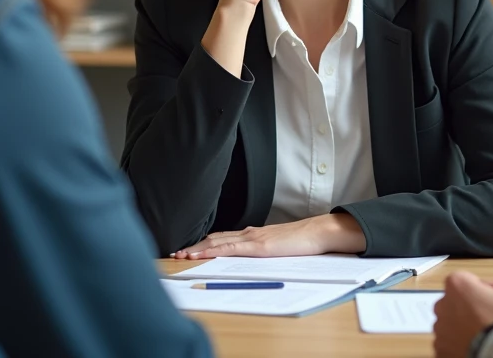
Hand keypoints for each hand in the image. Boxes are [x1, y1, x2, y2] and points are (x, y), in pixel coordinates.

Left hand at [170, 214, 365, 258]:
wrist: (317, 233)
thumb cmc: (300, 241)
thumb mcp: (276, 247)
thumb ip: (262, 249)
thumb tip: (250, 258)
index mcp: (252, 234)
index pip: (222, 238)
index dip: (203, 243)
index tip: (187, 248)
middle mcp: (248, 233)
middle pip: (215, 238)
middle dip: (194, 245)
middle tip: (175, 251)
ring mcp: (252, 238)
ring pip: (217, 242)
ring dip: (197, 248)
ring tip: (181, 254)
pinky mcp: (258, 246)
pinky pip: (230, 249)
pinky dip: (211, 251)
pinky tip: (200, 254)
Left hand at [433, 273, 492, 357]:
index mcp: (457, 285)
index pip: (469, 280)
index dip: (486, 289)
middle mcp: (443, 305)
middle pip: (458, 301)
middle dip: (473, 307)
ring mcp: (440, 330)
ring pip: (452, 324)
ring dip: (465, 327)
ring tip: (487, 334)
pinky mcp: (442, 350)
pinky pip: (450, 344)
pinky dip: (461, 344)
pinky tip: (478, 344)